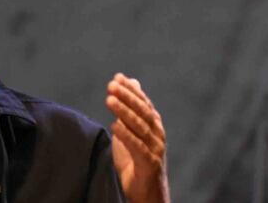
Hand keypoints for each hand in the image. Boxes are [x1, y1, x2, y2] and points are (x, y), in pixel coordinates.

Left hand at [105, 73, 169, 202]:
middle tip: (112, 85)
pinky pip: (138, 148)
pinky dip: (127, 136)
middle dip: (127, 97)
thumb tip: (131, 81)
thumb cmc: (136, 159)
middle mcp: (158, 135)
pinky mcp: (150, 164)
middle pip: (143, 112)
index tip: (118, 77)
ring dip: (124, 112)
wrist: (146, 191)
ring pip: (140, 127)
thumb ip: (131, 107)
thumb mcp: (132, 129)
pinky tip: (114, 125)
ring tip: (110, 100)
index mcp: (154, 125)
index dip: (131, 90)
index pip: (144, 103)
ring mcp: (156, 149)